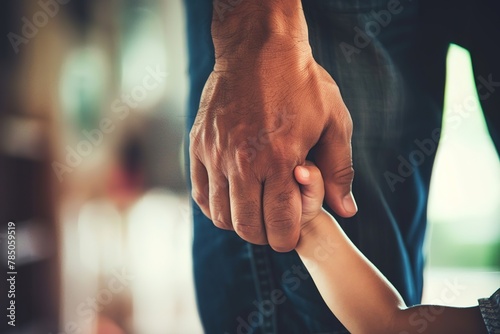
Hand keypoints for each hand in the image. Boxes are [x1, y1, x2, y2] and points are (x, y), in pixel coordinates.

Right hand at [189, 2, 356, 251]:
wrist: (259, 48)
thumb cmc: (302, 84)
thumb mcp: (334, 122)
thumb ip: (339, 171)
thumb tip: (347, 210)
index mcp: (281, 159)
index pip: (280, 222)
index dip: (286, 238)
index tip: (288, 235)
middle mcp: (244, 161)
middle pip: (247, 225)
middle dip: (263, 236)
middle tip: (272, 227)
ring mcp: (216, 153)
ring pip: (221, 214)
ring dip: (239, 223)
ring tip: (253, 212)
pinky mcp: (199, 145)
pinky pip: (201, 193)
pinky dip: (215, 206)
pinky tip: (230, 198)